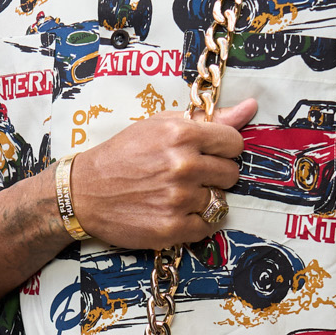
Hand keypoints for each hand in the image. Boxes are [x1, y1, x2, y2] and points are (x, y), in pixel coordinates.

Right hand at [71, 98, 256, 249]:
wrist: (85, 192)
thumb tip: (250, 107)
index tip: (207, 154)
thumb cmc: (122, 155)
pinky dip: (195, 222)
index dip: (222, 149)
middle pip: (231, 174)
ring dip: (203, 199)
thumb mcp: (159, 125)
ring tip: (176, 194)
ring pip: (220, 201)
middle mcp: (184, 166)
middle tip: (188, 176)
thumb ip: (207, 118)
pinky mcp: (172, 227)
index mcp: (183, 134)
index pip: (234, 143)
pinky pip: (207, 227)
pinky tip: (175, 212)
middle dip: (214, 175)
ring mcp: (179, 199)